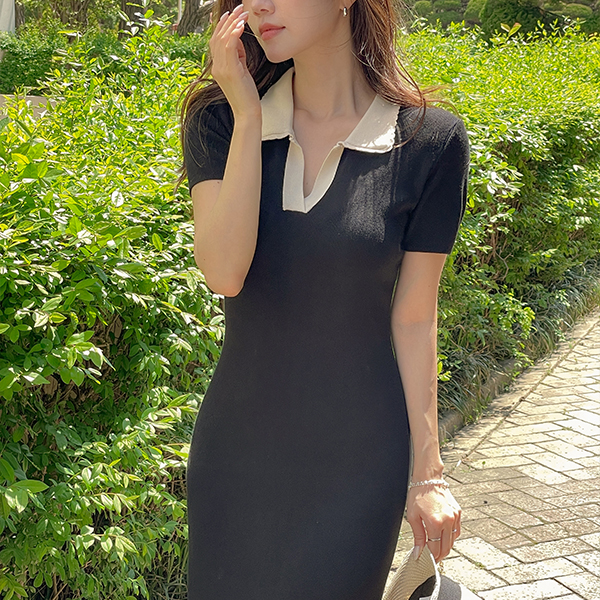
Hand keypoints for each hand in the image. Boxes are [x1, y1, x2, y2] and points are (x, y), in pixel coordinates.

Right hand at [209, 4, 260, 119]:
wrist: (247, 112)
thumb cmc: (247, 93)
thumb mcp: (241, 70)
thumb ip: (237, 55)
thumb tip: (237, 38)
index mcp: (217, 67)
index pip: (215, 41)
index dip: (221, 26)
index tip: (230, 14)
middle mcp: (216, 67)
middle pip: (217, 37)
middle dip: (228, 21)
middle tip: (238, 9)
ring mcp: (221, 69)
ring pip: (222, 40)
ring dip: (233, 24)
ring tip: (242, 14)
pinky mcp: (230, 72)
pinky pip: (229, 48)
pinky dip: (234, 34)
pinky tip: (240, 26)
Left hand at [405, 484, 460, 562]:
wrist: (428, 479)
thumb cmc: (418, 495)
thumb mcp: (413, 516)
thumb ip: (417, 536)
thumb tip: (418, 552)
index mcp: (435, 523)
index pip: (435, 548)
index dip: (430, 557)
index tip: (425, 560)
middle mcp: (448, 521)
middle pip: (446, 548)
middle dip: (438, 555)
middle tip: (431, 558)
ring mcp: (455, 517)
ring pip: (453, 541)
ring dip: (445, 547)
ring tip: (436, 548)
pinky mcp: (458, 513)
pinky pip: (456, 531)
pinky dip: (450, 537)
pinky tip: (443, 537)